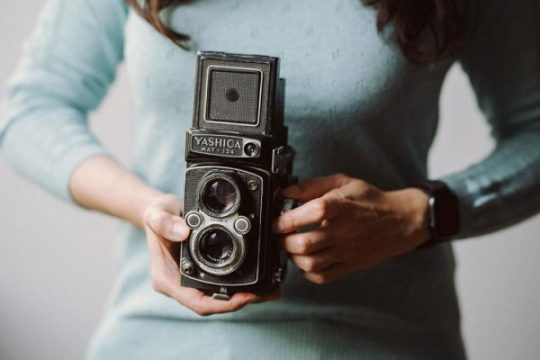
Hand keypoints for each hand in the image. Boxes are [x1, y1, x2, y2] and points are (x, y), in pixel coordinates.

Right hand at [143, 194, 278, 315]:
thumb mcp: (156, 214)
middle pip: (213, 304)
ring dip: (244, 295)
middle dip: (241, 301)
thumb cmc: (156, 215)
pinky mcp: (200, 273)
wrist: (161, 212)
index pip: (198, 303)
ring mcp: (190, 281)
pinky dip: (239, 284)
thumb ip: (165, 222)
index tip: (246, 297)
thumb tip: (183, 232)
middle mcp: (179, 285)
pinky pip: (221, 284)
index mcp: (167, 280)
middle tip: (267, 293)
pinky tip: (258, 279)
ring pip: (219, 297)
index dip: (224, 305)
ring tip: (269, 288)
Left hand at [273, 174, 429, 283]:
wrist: (400, 220)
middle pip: (305, 243)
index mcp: (341, 206)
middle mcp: (344, 230)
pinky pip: (323, 277)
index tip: (278, 220)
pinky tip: (306, 260)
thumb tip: (285, 192)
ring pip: (311, 263)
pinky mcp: (350, 265)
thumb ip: (311, 185)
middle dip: (284, 241)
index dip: (288, 218)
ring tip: (291, 247)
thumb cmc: (369, 200)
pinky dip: (308, 272)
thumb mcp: (342, 182)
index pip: (311, 212)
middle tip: (280, 235)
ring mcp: (347, 251)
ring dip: (293, 257)